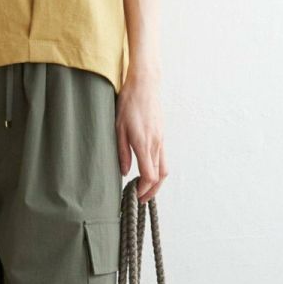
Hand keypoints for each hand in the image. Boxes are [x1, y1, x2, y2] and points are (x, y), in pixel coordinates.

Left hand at [115, 67, 167, 202]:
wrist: (145, 84)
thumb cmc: (129, 103)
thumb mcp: (118, 127)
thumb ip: (122, 152)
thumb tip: (125, 172)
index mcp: (144, 144)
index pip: (149, 176)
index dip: (144, 190)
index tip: (135, 196)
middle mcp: (156, 144)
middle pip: (160, 176)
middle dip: (152, 191)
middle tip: (141, 199)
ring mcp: (161, 139)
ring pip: (164, 168)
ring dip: (156, 182)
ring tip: (144, 188)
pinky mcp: (161, 135)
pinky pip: (163, 157)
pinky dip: (158, 169)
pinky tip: (147, 170)